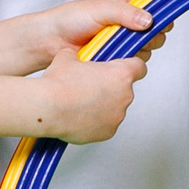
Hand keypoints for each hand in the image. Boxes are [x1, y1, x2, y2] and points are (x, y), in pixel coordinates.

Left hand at [28, 0, 162, 64]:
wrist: (50, 41)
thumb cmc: (70, 19)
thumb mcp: (99, 9)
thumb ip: (125, 13)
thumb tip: (149, 19)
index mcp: (127, 5)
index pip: (155, 8)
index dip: (161, 15)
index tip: (160, 23)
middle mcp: (128, 24)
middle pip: (155, 32)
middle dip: (149, 37)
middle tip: (135, 37)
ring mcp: (123, 43)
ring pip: (146, 50)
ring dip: (135, 50)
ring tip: (115, 46)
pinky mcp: (116, 59)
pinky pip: (131, 63)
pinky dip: (125, 62)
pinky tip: (111, 58)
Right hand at [32, 47, 147, 143]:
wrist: (49, 108)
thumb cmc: (60, 84)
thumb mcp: (67, 58)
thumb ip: (78, 56)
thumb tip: (72, 55)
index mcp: (121, 74)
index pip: (139, 67)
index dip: (131, 66)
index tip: (124, 68)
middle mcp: (124, 96)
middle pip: (125, 89)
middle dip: (111, 87)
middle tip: (91, 86)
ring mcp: (117, 116)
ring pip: (115, 108)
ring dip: (103, 105)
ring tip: (82, 103)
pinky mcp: (108, 132)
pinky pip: (106, 124)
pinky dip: (96, 121)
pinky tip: (80, 116)